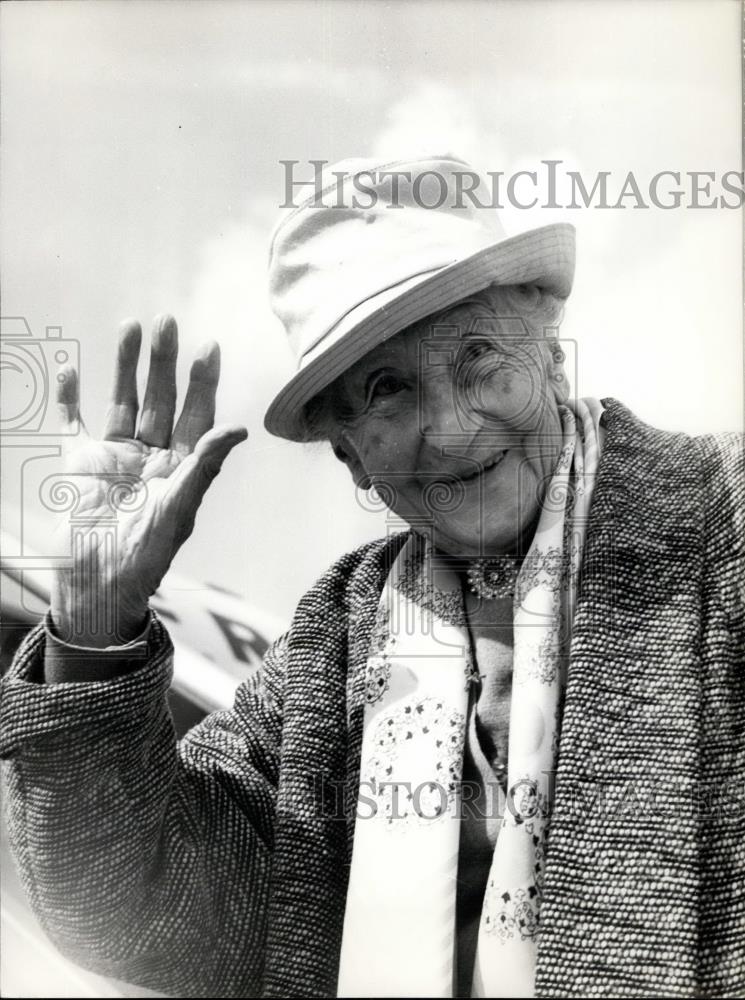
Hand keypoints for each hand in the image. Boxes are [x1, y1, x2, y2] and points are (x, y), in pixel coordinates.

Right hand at [50, 315, 246, 646]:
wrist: (100, 583)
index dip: (202, 381)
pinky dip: (71, 397)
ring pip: (122, 400)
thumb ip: (204, 466)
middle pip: (159, 398)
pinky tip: (71, 367)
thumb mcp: (180, 509)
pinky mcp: (80, 463)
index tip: (208, 347)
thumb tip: (239, 429)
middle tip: (167, 321)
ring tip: (130, 327)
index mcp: (181, 466)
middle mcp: (151, 455)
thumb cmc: (147, 555)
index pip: (196, 414)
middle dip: (163, 362)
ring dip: (125, 366)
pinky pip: (75, 422)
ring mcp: (114, 456)